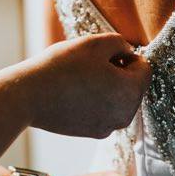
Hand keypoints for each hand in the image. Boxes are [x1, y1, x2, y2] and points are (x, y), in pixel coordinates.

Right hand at [20, 33, 150, 137]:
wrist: (29, 97)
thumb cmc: (62, 67)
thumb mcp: (95, 43)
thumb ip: (121, 43)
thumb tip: (128, 52)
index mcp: (131, 92)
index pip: (145, 68)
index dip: (128, 55)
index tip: (106, 54)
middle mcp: (126, 114)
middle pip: (134, 86)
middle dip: (121, 73)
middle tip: (92, 65)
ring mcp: (110, 127)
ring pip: (120, 100)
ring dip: (109, 87)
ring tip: (83, 78)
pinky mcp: (95, 133)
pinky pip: (106, 112)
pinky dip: (98, 102)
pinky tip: (77, 93)